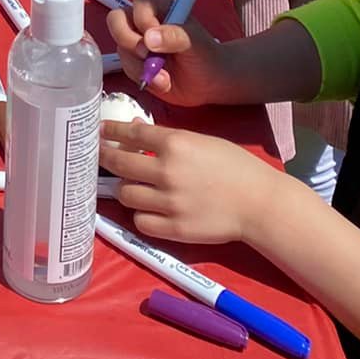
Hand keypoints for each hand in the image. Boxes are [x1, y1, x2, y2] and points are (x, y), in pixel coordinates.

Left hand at [102, 122, 295, 246]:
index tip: (100, 131)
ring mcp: (168, 202)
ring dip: (125, 188)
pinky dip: (141, 215)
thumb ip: (169, 138)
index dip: (110, 131)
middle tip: (100, 155)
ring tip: (130, 185)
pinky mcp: (173, 228)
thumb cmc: (235, 166)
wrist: (259, 203)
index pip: (130, 134)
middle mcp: (167, 171)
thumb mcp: (203, 141)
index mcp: (176, 144)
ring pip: (126, 194)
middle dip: (105, 157)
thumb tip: (137, 130)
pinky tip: (147, 209)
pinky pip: (141, 221)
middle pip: (119, 163)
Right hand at [106, 0, 236, 104]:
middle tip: (148, 56)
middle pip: (116, 20)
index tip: (154, 37)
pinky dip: (142, 77)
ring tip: (164, 76)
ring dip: (140, 66)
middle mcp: (144, 21)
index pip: (140, 1)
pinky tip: (162, 81)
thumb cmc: (207, 56)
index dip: (142, 18)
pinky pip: (125, 68)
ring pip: (121, 48)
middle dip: (129, 41)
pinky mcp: (134, 62)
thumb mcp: (195, 44)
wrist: (210, 84)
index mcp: (162, 6)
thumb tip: (149, 37)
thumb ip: (175, 36)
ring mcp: (137, 42)